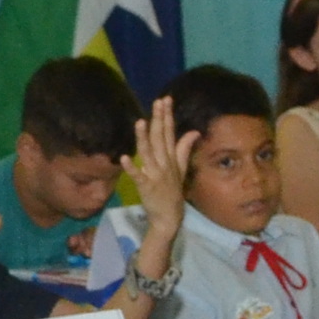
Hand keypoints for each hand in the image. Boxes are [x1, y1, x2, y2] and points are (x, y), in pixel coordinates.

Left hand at [128, 96, 198, 270]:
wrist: (170, 218)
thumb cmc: (173, 193)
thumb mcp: (181, 169)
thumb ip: (184, 149)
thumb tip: (193, 131)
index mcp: (172, 159)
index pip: (169, 133)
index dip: (167, 116)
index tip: (165, 100)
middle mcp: (165, 164)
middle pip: (160, 139)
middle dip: (159, 120)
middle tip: (158, 102)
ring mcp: (155, 175)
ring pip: (149, 154)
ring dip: (144, 139)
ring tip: (140, 122)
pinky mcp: (146, 187)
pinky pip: (138, 176)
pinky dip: (132, 168)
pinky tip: (124, 158)